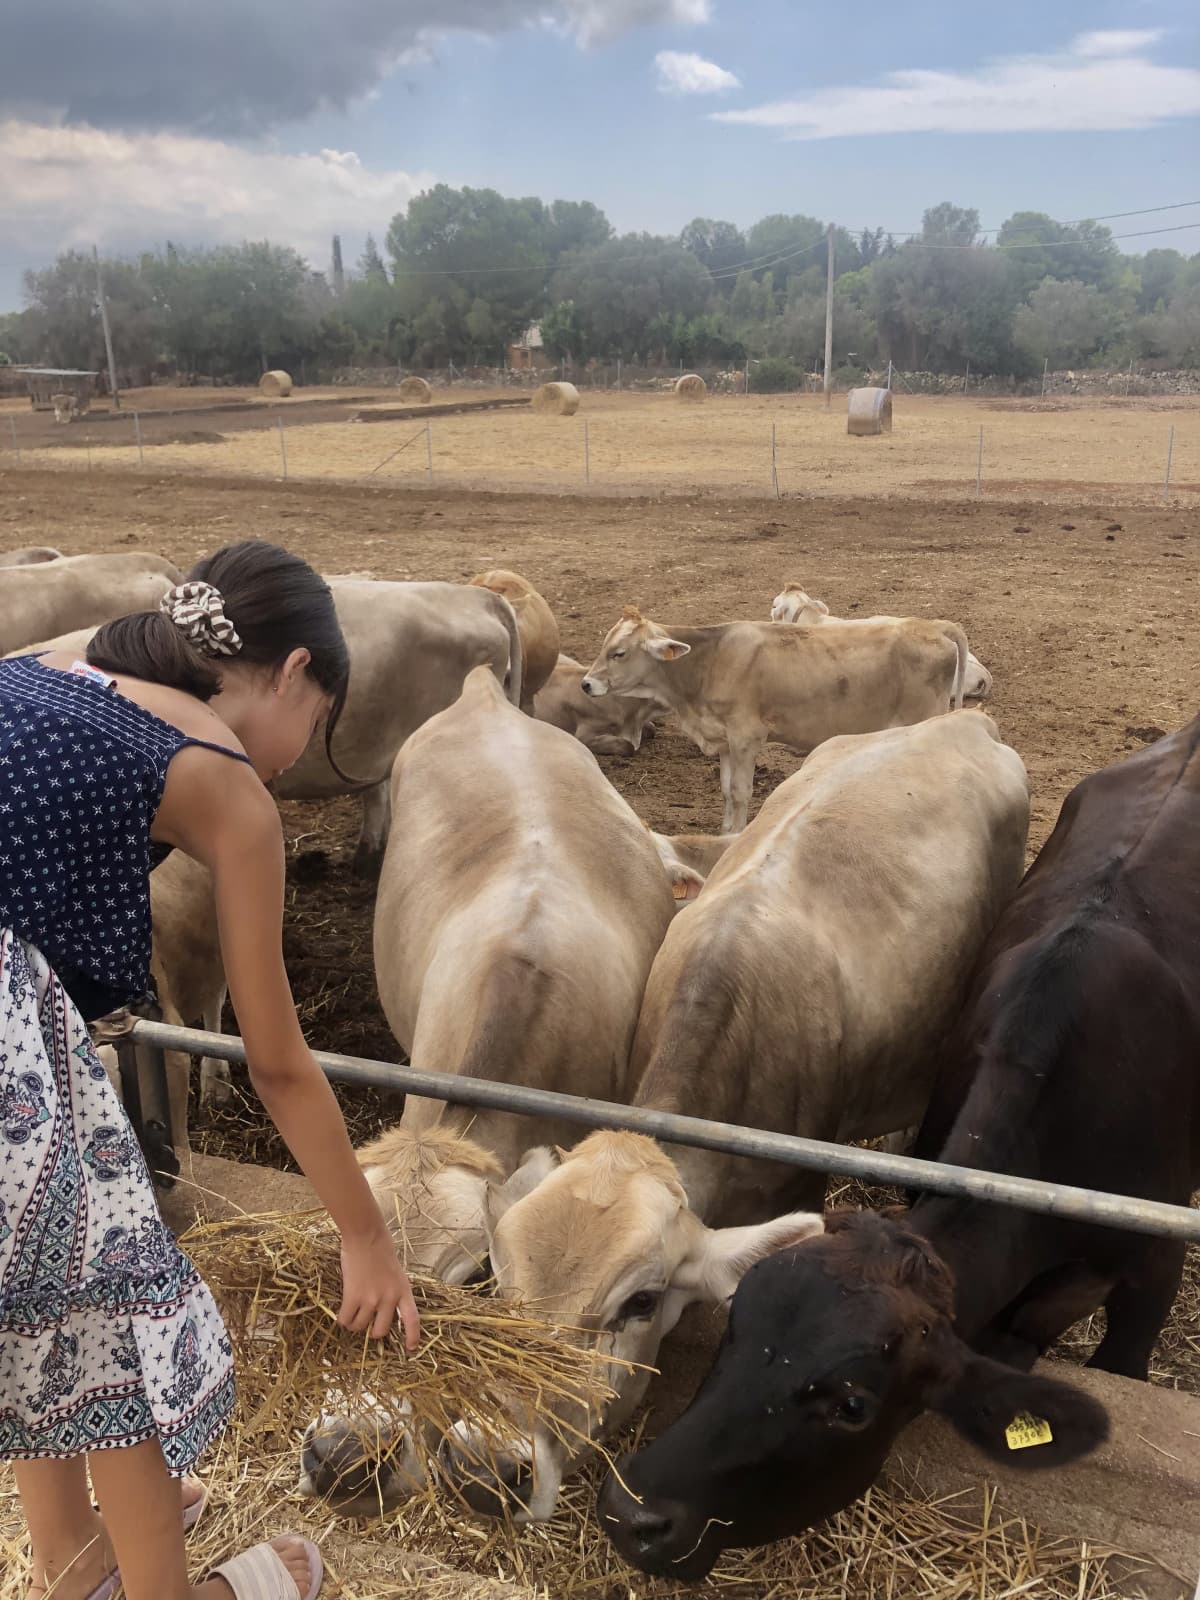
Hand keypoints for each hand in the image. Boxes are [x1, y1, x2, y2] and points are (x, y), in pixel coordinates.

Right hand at [338, 1227, 420, 1348]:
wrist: (366, 1235)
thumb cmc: (380, 1248)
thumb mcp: (395, 1272)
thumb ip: (393, 1290)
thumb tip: (382, 1310)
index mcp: (403, 1290)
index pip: (412, 1319)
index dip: (412, 1336)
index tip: (411, 1348)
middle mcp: (390, 1298)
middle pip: (381, 1330)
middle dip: (372, 1330)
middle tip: (366, 1321)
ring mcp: (372, 1299)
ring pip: (360, 1327)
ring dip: (354, 1323)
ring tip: (352, 1312)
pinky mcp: (354, 1296)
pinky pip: (346, 1320)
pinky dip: (342, 1319)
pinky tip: (342, 1312)